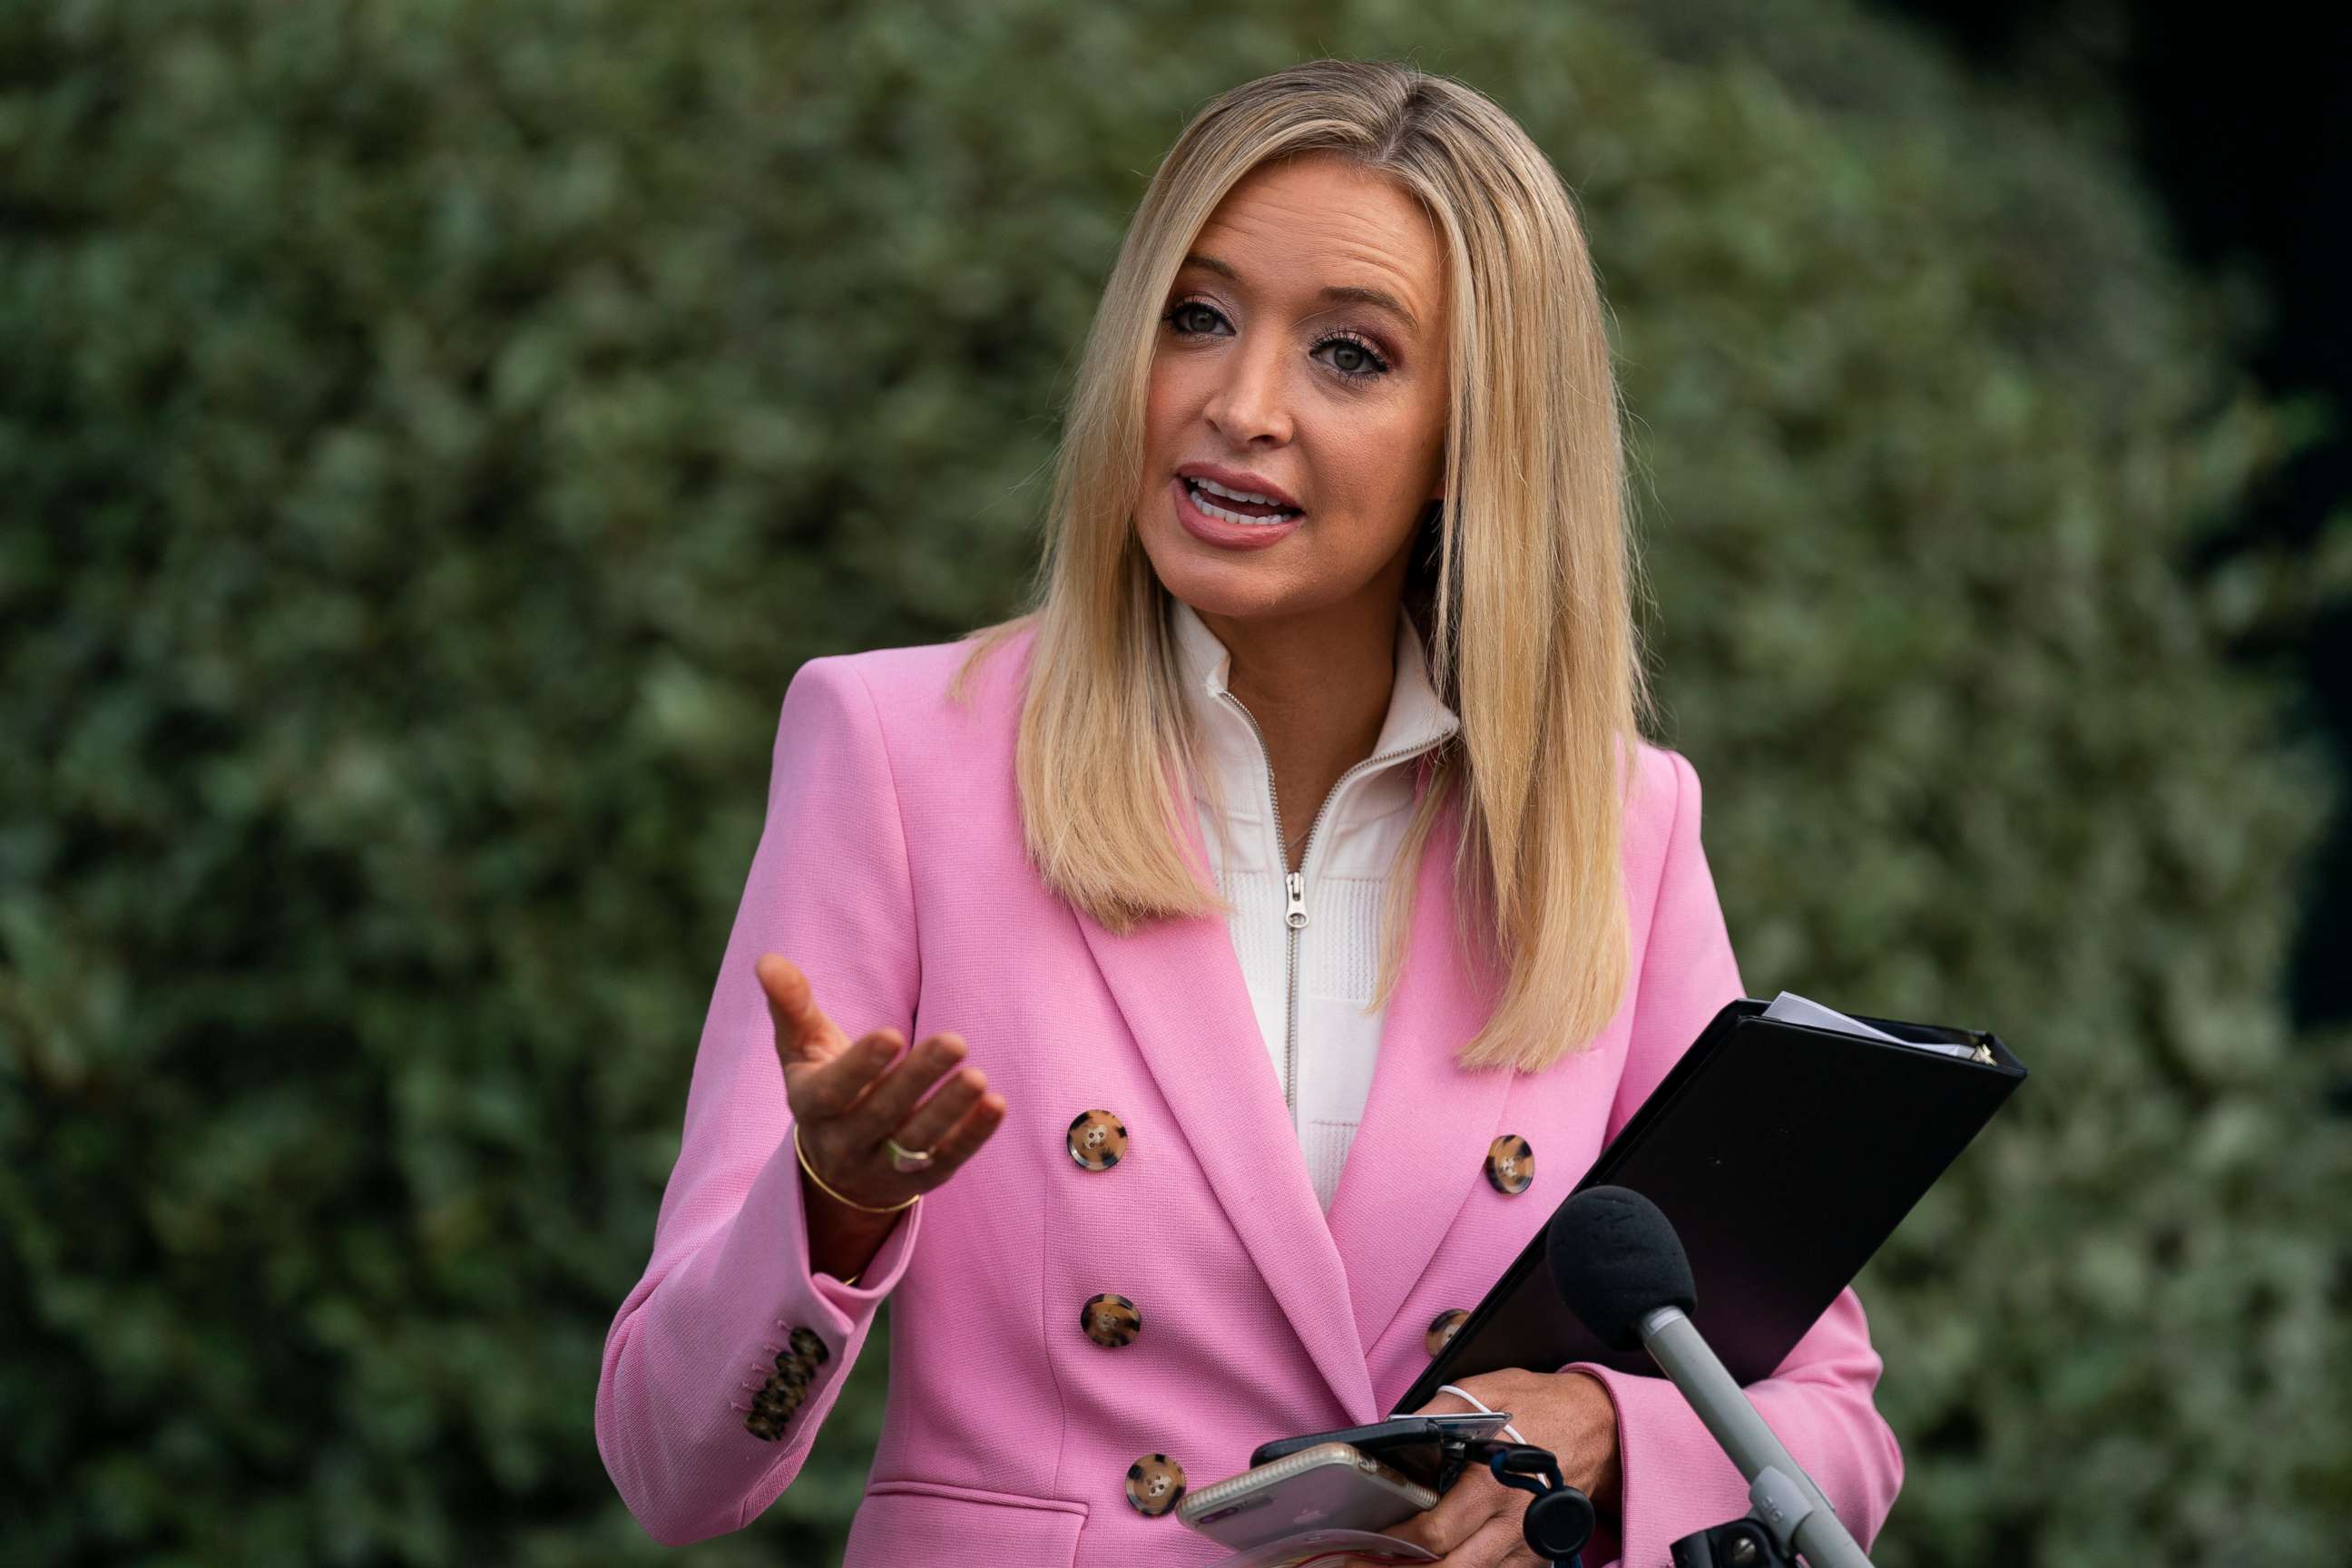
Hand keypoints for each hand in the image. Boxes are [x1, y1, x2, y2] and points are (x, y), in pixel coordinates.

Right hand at [758, 953, 1006, 1217]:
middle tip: (956, 1040)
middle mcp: (841, 1143)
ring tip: (978, 1077)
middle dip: (918, 1078)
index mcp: (810, 1105)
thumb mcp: (801, 1048)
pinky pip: (946, 1162)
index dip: (860, 1065)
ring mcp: (880, 1167)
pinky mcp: (916, 1181)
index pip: (832, 1092)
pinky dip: (972, 1136)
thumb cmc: (823, 1084)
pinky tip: (996, 1104)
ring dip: (948, 1110)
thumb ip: (791, 1005)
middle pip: (881, 1113)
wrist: (836, 1166)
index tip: (893, 1033)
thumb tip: (767, 959)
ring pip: (915, 1142)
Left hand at [1357, 1370, 1620, 1565]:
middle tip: (1362, 1565)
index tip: (1363, 1545)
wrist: (1600, 1427)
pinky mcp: (1536, 1556)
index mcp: (1492, 1485)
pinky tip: (1432, 1564)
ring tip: (1391, 1565)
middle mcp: (1512, 1525)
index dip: (1395, 1545)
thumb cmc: (1540, 1405)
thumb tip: (1393, 1431)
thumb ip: (1436, 1411)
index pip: (1436, 1535)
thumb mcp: (1485, 1390)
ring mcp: (1527, 1547)